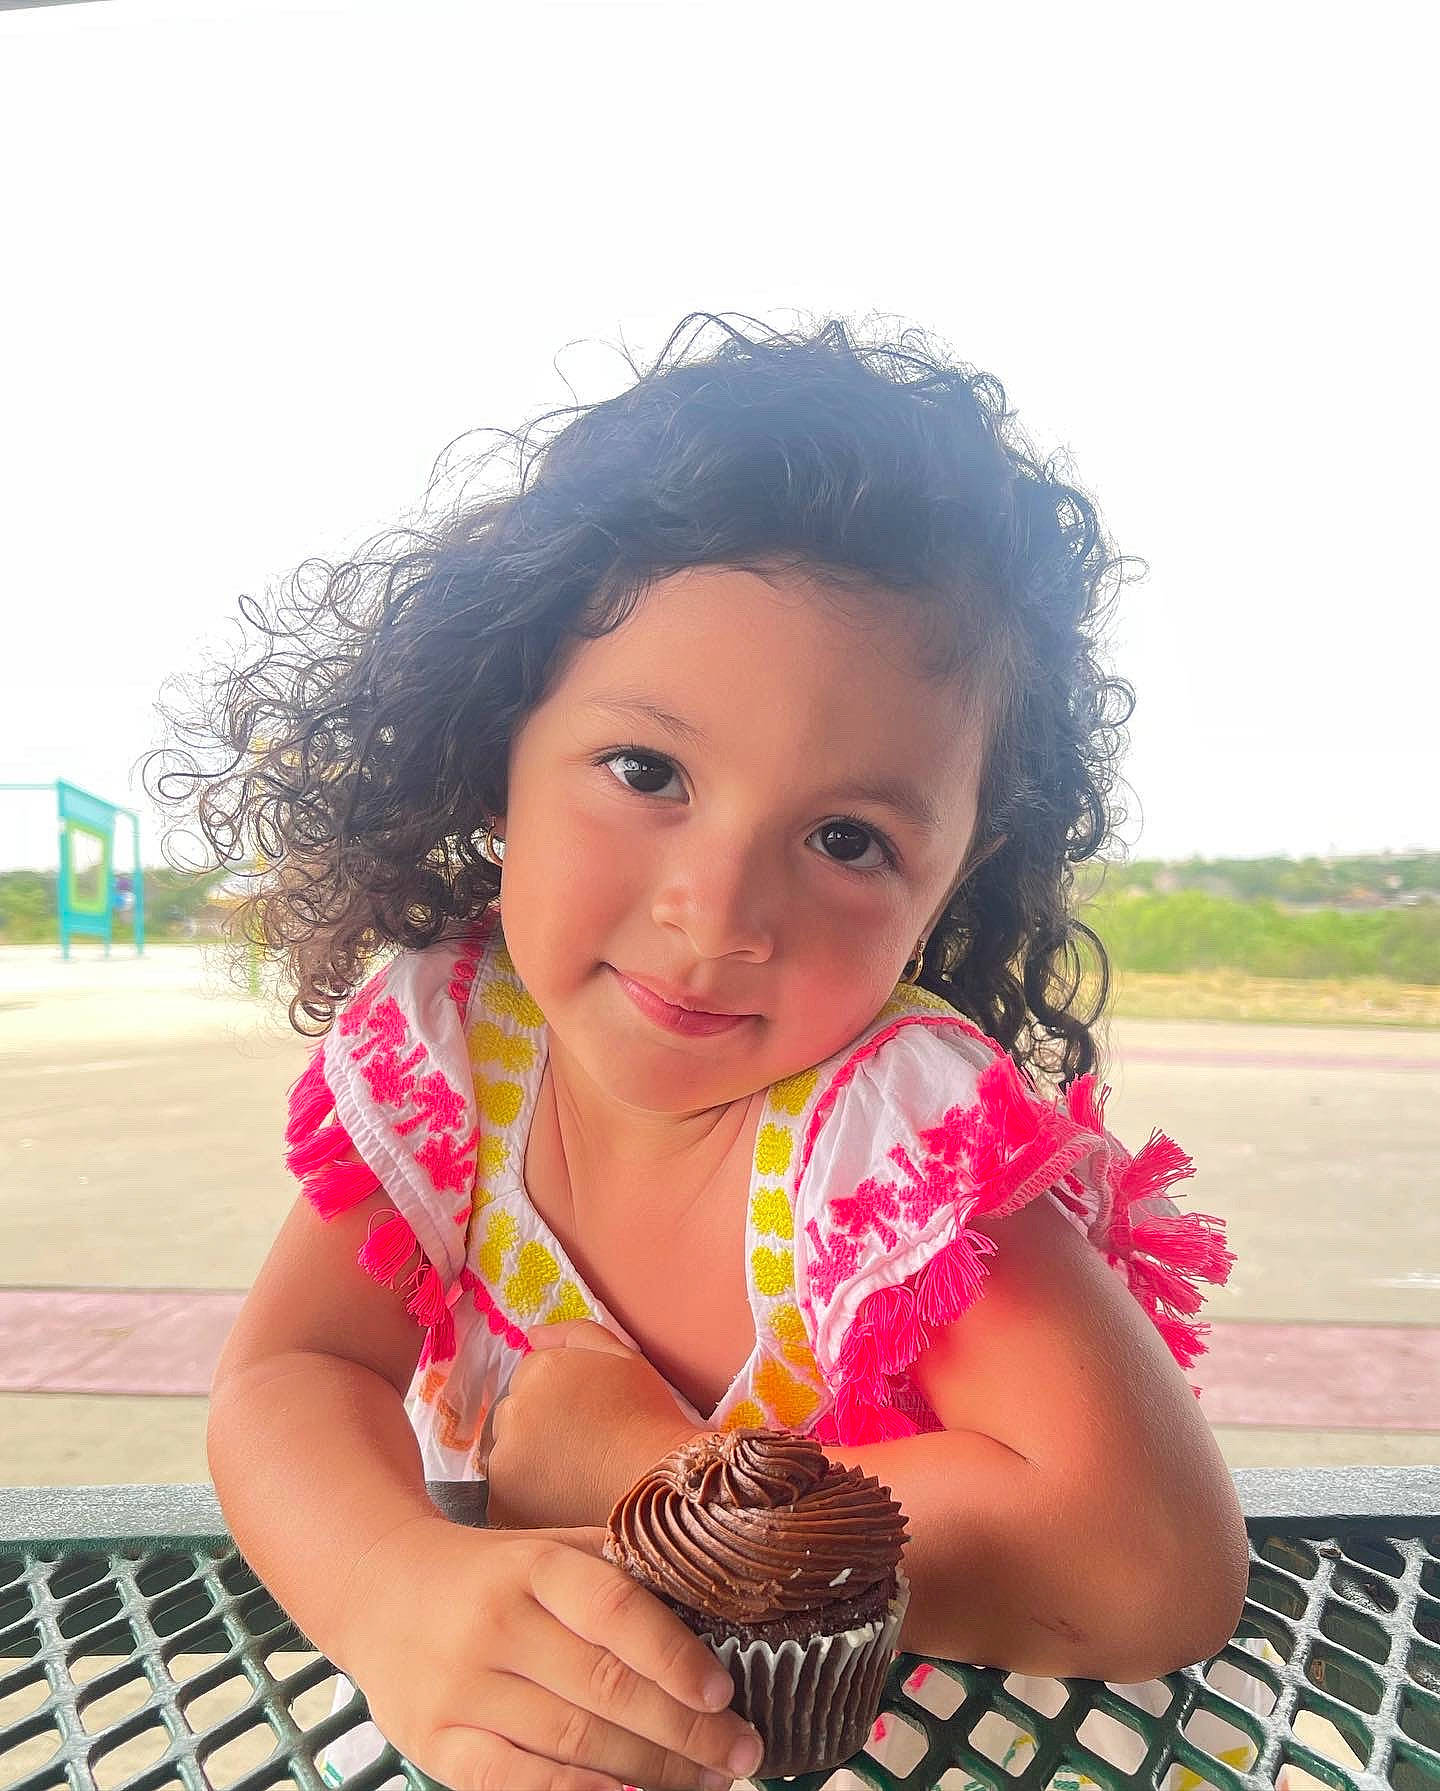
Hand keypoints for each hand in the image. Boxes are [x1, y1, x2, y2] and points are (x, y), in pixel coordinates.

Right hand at [338, 1515, 763, 1790]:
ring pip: (572, 1743)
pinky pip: (514, 1783)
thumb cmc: (492, 1573)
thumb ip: (617, 1571)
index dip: (675, 1655)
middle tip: (741, 1754)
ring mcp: (461, 1688)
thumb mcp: (550, 1546)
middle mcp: (497, 1625)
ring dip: (651, 1772)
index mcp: (533, 1566)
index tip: (725, 1692)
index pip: (616, 1610)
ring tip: (706, 1783)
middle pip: (605, 1688)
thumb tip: (713, 1606)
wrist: (380, 1586)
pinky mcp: (435, 1741)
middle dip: (686, 1731)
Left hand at [485, 1320, 702, 1528]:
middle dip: (537, 1421)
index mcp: (540, 1369)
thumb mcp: (621, 1356)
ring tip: (571, 1470)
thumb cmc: (646, 1416)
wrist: (656, 1480)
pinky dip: (522, 1491)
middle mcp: (514, 1407)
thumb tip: (532, 1334)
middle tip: (579, 1442)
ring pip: (506, 1447)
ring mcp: (504, 1454)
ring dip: (526, 1455)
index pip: (530, 1373)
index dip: (560, 1392)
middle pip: (513, 1409)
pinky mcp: (501, 1496)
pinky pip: (502, 1486)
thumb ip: (574, 1334)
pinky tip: (558, 1492)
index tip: (586, 1412)